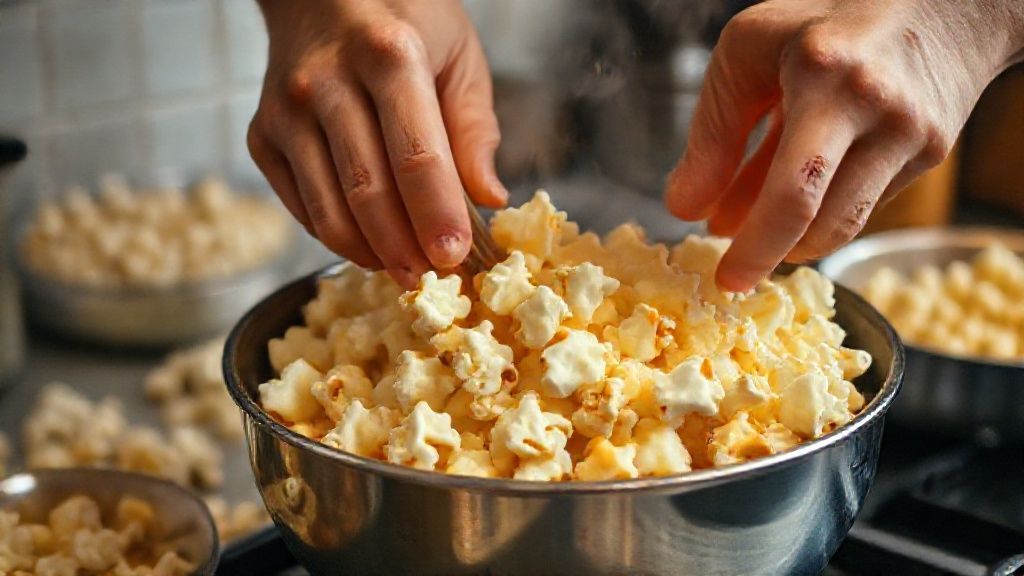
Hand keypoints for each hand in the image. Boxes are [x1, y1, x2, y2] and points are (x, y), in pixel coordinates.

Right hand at [248, 0, 505, 286]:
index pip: (415, 154)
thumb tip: (487, 200)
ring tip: (405, 269)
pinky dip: (338, 237)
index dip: (436, 214)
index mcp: (388, 54)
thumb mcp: (458, 55)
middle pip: (367, 190)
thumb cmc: (402, 20)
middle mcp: (326, 82)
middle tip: (434, 280)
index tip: (457, 257)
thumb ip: (474, 129)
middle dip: (405, 248)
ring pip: (329, 209)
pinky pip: (302, 208)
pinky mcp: (261, 137)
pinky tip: (370, 242)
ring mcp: (285, 113)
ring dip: (371, 254)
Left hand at [665, 0, 1023, 290]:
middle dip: (769, 258)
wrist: (942, 3)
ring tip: (752, 229)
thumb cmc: (827, 24)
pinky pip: (862, 203)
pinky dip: (819, 211)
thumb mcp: (749, 52)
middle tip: (733, 279)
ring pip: (843, 224)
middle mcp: (877, 110)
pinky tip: (792, 199)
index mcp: (827, 77)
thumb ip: (714, 129)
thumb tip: (686, 205)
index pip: (791, 189)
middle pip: (823, 222)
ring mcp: (912, 137)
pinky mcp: (930, 154)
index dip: (753, 244)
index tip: (720, 274)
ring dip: (789, 239)